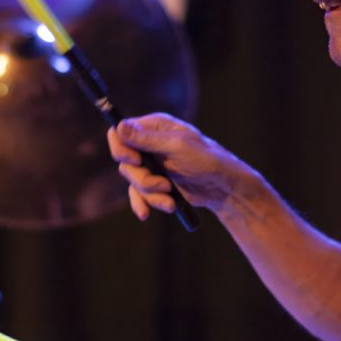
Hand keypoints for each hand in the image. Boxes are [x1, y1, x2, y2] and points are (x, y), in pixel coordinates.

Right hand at [106, 113, 249, 219]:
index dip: (120, 148)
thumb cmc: (206, 159)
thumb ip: (146, 139)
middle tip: (163, 185)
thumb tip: (119, 126)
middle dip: (142, 178)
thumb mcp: (177, 146)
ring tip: (169, 200)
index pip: (120, 133)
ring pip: (133, 181)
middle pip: (124, 162)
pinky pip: (138, 194)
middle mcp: (149, 144)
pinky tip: (146, 214)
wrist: (222, 187)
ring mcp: (151, 165)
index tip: (134, 161)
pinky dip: (143, 203)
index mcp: (154, 127)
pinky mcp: (155, 183)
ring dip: (149, 194)